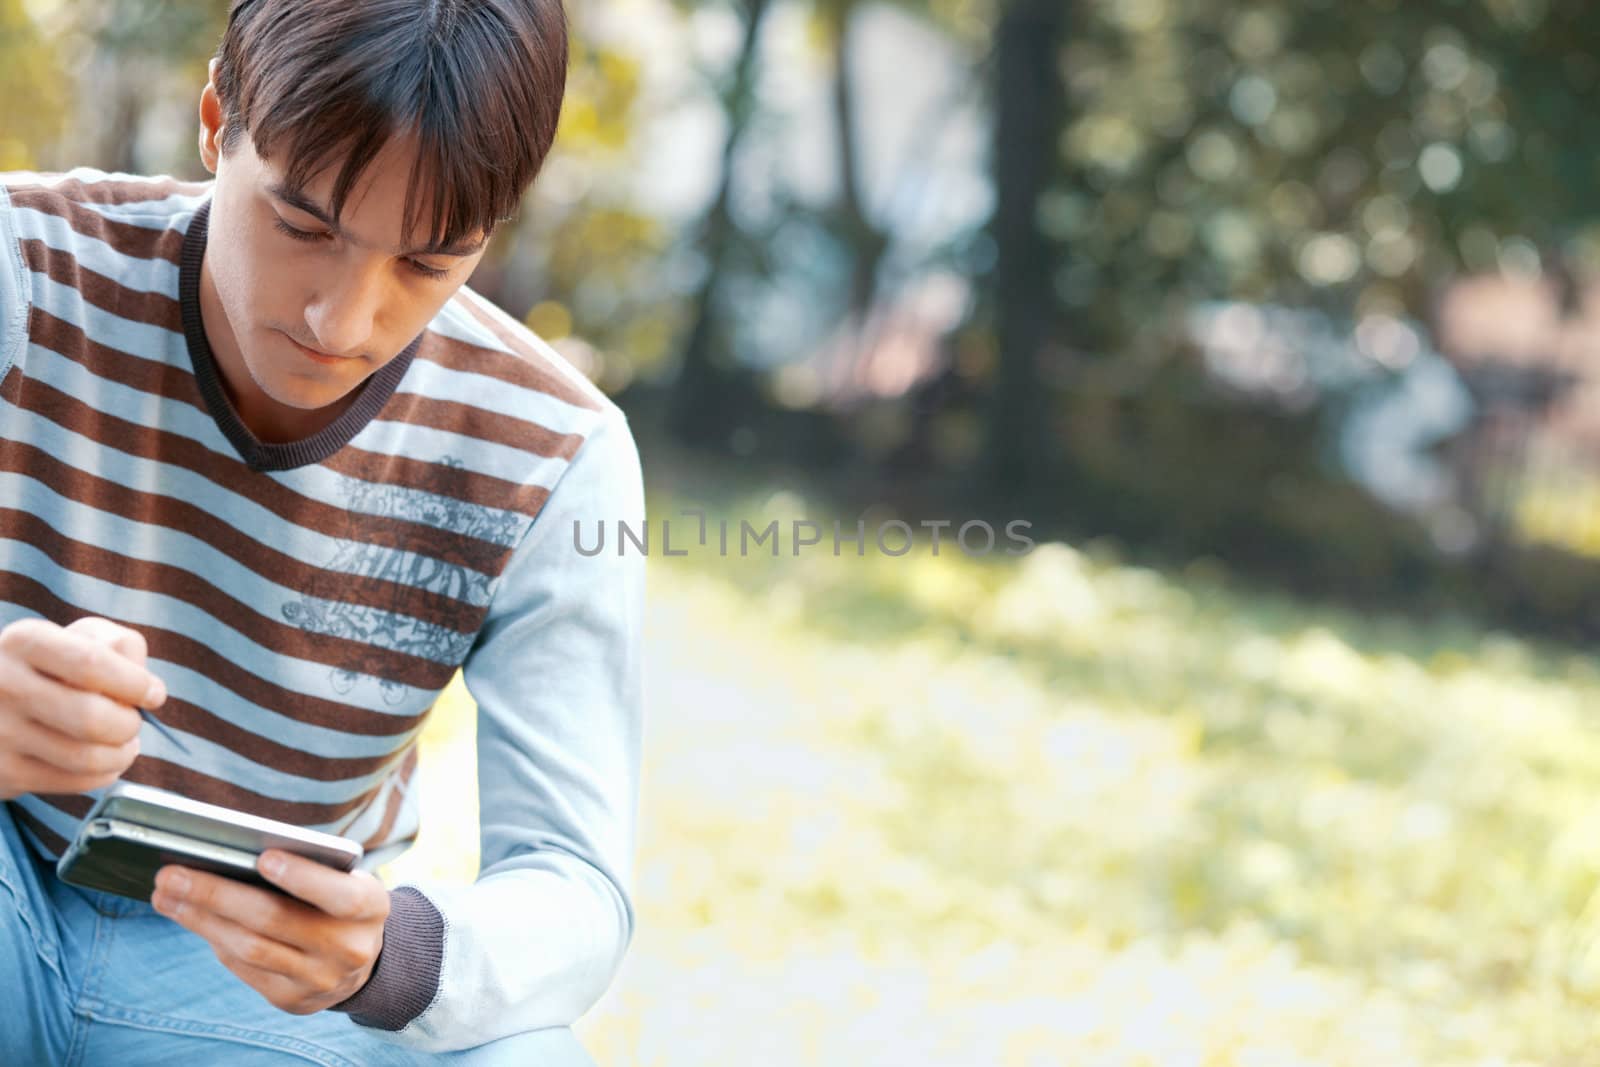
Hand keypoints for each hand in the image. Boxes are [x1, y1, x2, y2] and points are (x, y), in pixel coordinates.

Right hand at [0, 616, 165, 799]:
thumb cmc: (54, 666)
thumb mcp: (79, 637)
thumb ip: (120, 646)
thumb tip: (147, 689)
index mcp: (25, 642)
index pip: (91, 663)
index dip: (134, 683)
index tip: (153, 694)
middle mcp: (4, 686)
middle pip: (92, 718)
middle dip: (129, 724)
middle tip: (132, 720)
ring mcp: (0, 732)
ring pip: (86, 757)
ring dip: (122, 753)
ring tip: (124, 742)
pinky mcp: (4, 772)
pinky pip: (76, 782)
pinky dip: (105, 773)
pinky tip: (102, 758)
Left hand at [151, 850, 390, 1014]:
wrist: (360, 962)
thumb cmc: (340, 902)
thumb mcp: (344, 880)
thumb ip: (309, 870)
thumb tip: (235, 859)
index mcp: (370, 908)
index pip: (338, 896)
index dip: (302, 878)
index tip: (263, 858)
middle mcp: (349, 949)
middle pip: (275, 921)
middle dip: (217, 895)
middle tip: (172, 874)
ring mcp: (319, 981)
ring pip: (250, 948)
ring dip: (201, 920)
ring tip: (166, 895)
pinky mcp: (292, 1001)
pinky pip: (245, 968)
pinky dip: (215, 940)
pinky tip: (190, 917)